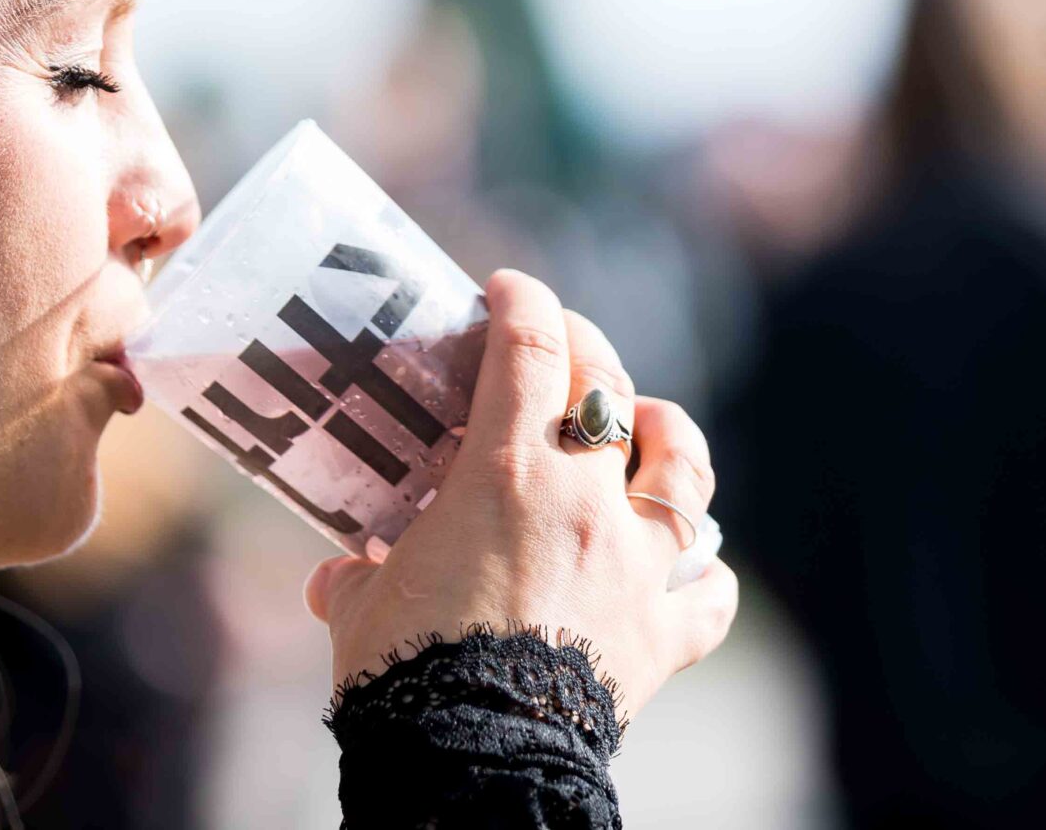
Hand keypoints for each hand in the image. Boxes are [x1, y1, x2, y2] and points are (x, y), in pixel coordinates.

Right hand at [304, 269, 736, 720]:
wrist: (469, 758)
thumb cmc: (404, 670)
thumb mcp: (360, 604)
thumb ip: (355, 574)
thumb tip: (337, 576)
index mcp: (506, 470)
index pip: (530, 344)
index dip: (522, 300)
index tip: (508, 287)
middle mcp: (584, 500)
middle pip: (608, 385)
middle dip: (585, 347)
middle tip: (560, 341)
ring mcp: (635, 565)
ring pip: (685, 469)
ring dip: (670, 434)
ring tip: (654, 424)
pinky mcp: (662, 634)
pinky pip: (709, 594)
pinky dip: (703, 574)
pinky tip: (692, 567)